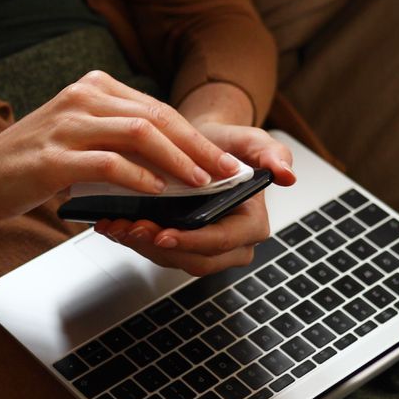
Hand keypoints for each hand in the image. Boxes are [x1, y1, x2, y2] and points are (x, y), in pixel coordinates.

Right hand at [0, 71, 242, 225]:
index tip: (222, 160)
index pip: (156, 108)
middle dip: (197, 148)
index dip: (195, 136)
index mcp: (92, 88)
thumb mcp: (79, 138)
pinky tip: (157, 192)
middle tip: (224, 173)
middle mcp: (81, 97)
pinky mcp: (53, 157)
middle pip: (155, 117)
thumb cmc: (30, 162)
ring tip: (200, 184)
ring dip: (177, 161)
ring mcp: (66, 124)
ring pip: (139, 134)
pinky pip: (108, 163)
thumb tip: (175, 167)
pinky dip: (139, 178)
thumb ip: (119, 142)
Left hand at [94, 111, 296, 275]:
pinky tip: (111, 223)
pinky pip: (154, 250)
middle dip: (158, 247)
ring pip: (170, 258)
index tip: (163, 232)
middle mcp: (228, 244)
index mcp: (250, 224)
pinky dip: (131, 239)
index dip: (192, 241)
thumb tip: (287, 174)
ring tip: (114, 224)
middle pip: (193, 258)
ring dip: (139, 244)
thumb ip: (271, 152)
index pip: (221, 242)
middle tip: (129, 228)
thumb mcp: (249, 140)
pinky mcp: (177, 245)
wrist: (198, 143)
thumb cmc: (223, 143)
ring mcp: (201, 248)